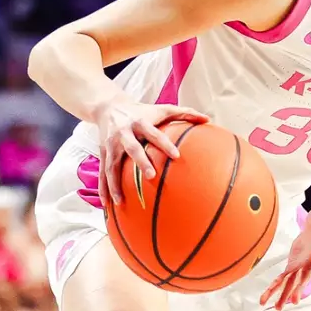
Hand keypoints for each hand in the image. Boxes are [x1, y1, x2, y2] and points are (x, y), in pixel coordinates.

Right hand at [92, 98, 207, 205]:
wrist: (109, 106)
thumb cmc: (142, 111)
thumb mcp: (161, 109)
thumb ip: (184, 113)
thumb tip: (207, 118)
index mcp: (140, 122)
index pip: (154, 133)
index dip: (164, 143)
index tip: (176, 155)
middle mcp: (124, 133)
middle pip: (132, 148)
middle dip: (141, 161)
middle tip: (152, 176)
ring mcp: (111, 144)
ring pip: (111, 166)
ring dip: (114, 184)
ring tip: (121, 201)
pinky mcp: (103, 153)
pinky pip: (103, 172)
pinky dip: (104, 188)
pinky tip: (108, 204)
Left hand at [261, 203, 310, 310]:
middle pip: (305, 276)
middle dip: (298, 288)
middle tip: (293, 301)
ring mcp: (302, 264)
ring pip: (292, 282)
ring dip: (284, 294)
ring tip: (277, 308)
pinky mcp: (294, 264)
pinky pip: (283, 278)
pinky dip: (274, 288)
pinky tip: (265, 299)